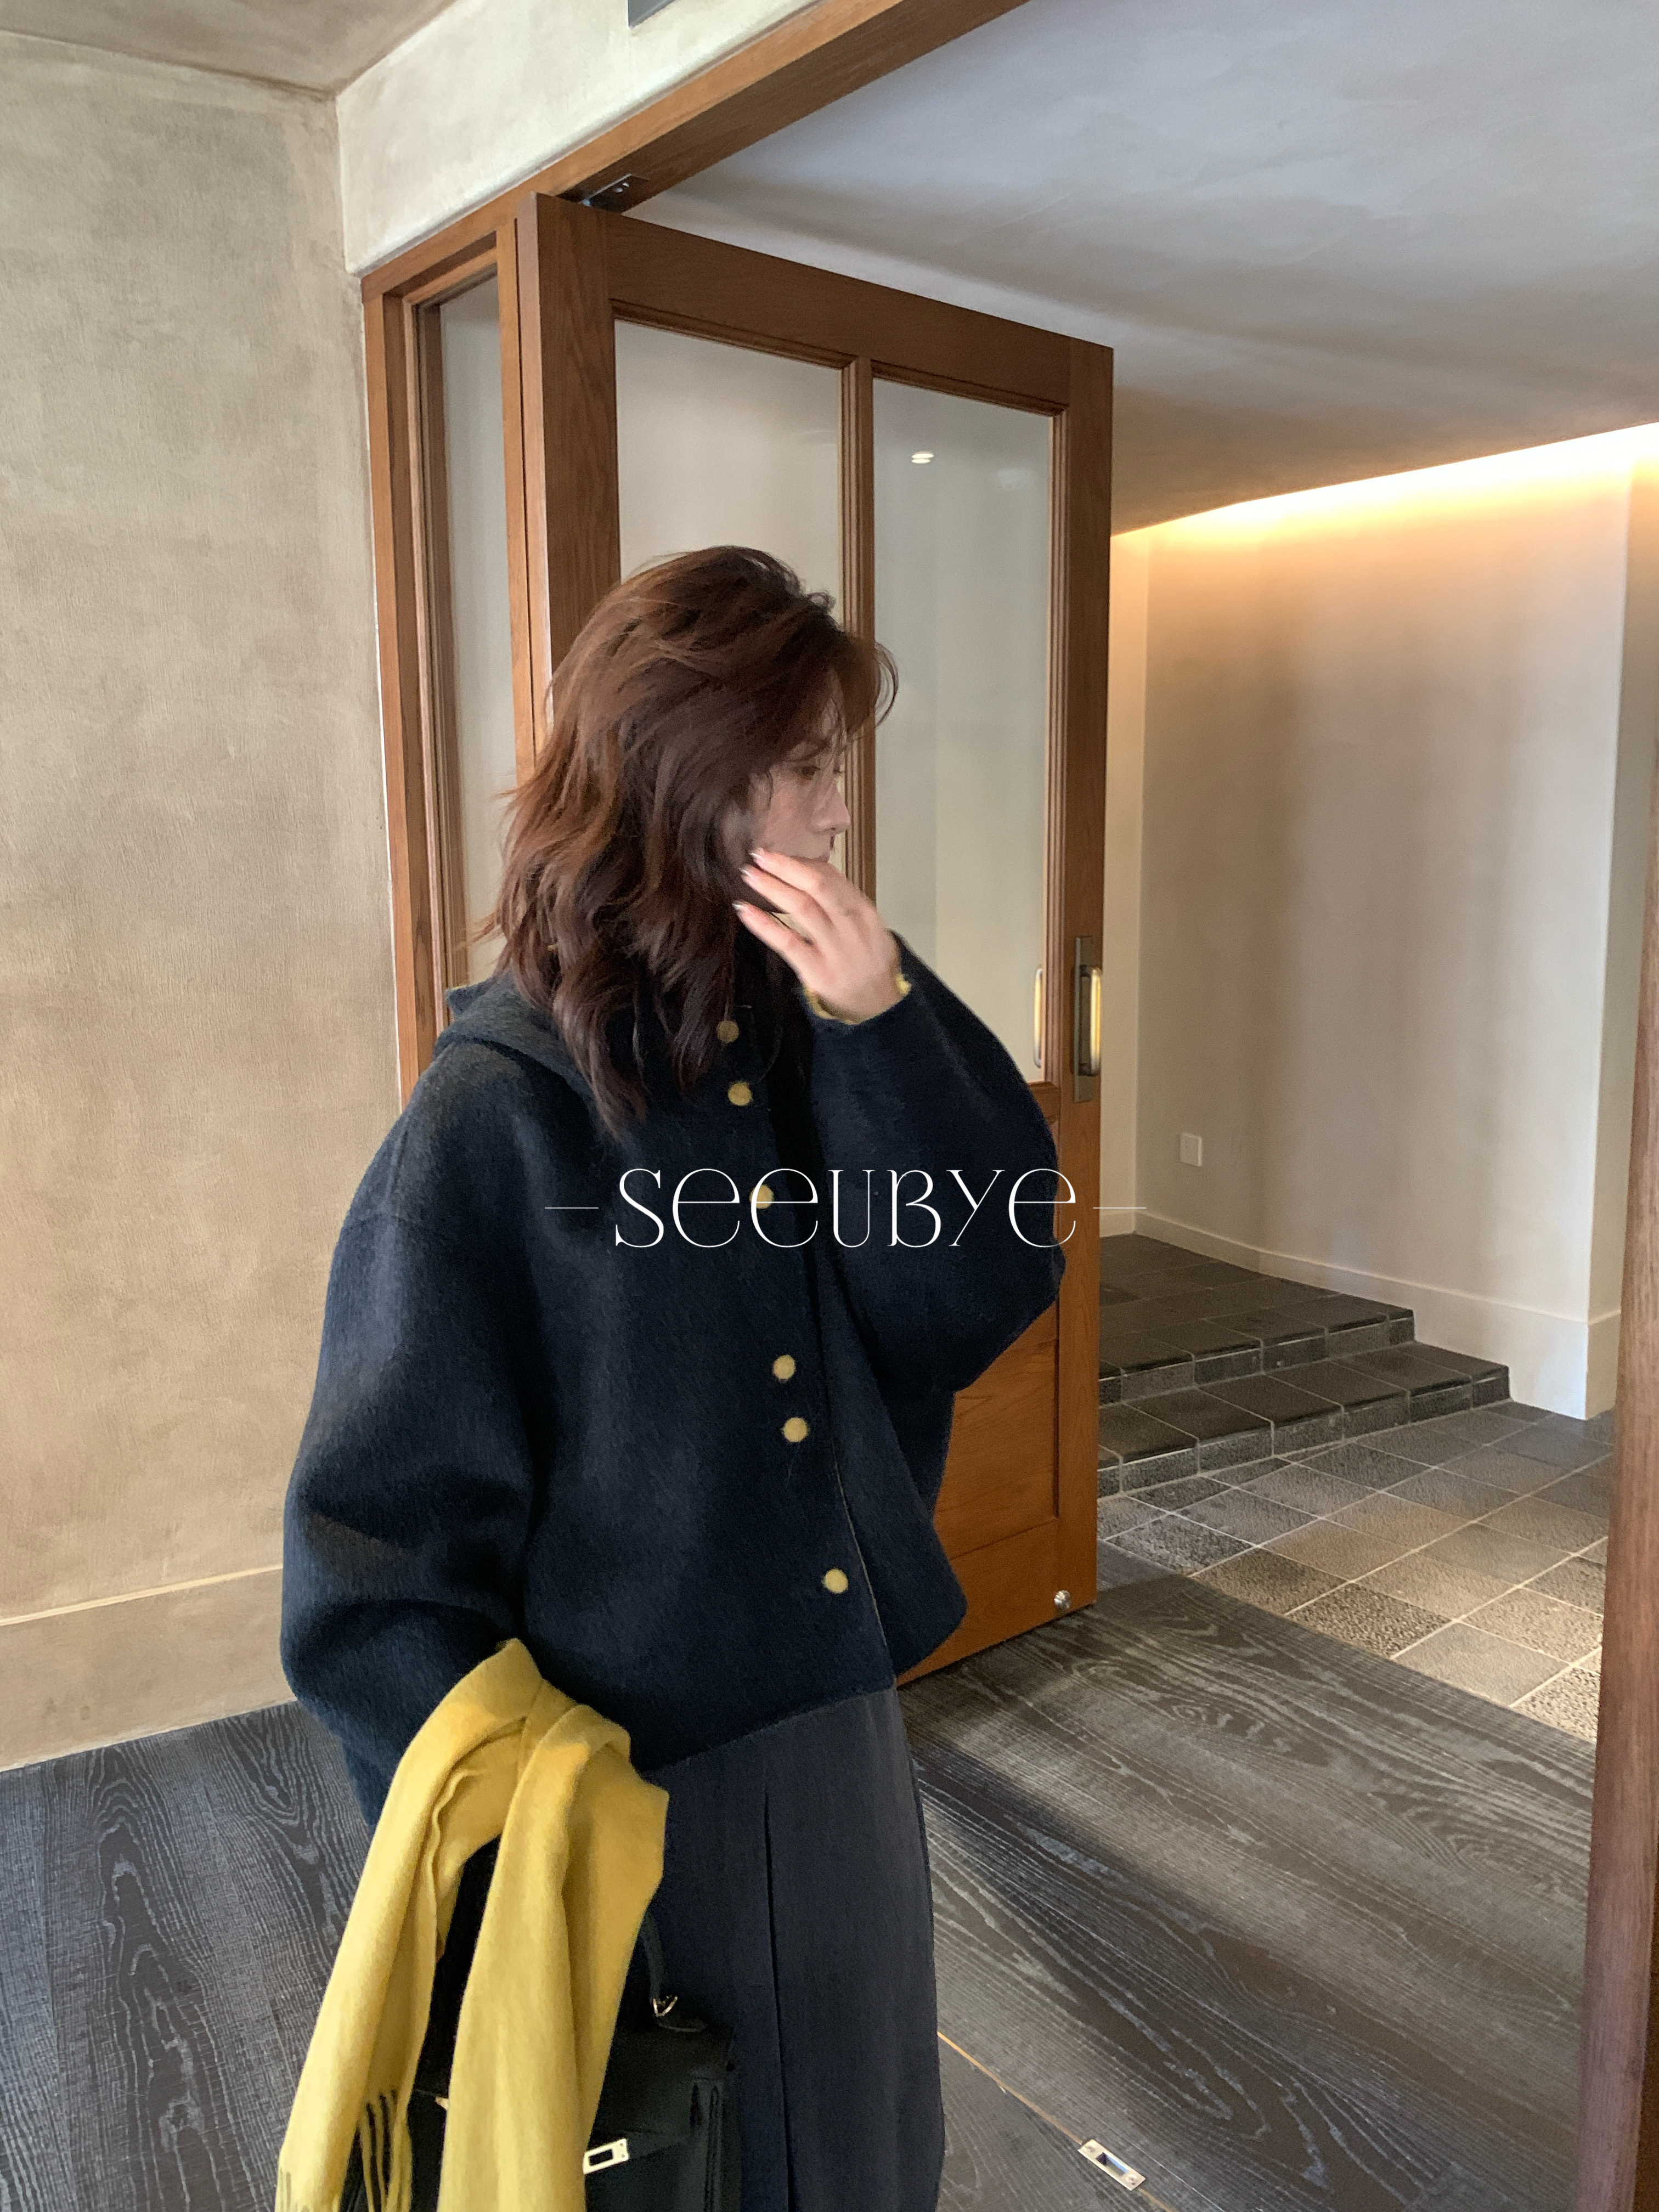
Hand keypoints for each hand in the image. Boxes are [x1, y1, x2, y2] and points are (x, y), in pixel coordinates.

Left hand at [734, 847, 902, 1021]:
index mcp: (864, 911)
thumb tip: (806, 873)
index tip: (779, 855)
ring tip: (750, 874)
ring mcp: (835, 950)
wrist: (879, 1006)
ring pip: (802, 908)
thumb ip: (842, 903)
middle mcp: (852, 926)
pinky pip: (787, 943)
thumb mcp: (867, 928)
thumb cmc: (868, 962)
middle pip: (817, 885)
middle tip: (759, 854)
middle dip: (785, 866)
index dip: (801, 862)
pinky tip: (745, 910)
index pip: (831, 876)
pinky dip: (764, 924)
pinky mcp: (817, 972)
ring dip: (772, 887)